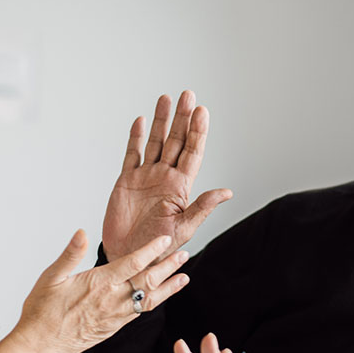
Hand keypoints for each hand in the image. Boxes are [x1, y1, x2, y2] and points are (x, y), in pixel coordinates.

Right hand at [16, 230, 188, 352]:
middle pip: (148, 281)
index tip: (166, 240)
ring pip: (150, 299)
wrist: (41, 346)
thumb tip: (82, 232)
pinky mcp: (115, 327)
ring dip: (168, 287)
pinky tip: (160, 297)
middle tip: (184, 255)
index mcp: (99, 283)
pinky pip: (141, 312)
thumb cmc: (42, 311)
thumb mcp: (51, 277)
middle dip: (168, 267)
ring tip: (183, 277)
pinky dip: (155, 302)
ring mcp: (115, 315)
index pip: (132, 263)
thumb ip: (70, 254)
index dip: (151, 250)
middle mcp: (112, 300)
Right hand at [102, 90, 231, 260]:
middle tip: (188, 95)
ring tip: (166, 98)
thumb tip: (227, 192)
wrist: (128, 257)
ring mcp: (146, 177)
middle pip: (176, 141)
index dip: (197, 132)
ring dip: (160, 121)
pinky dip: (136, 138)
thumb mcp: (184, 228)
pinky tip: (141, 121)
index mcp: (181, 187)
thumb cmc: (158, 248)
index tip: (202, 111)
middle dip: (182, 118)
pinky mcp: (126, 181)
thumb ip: (202, 207)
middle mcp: (165, 177)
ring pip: (155, 142)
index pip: (192, 153)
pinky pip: (132, 154)